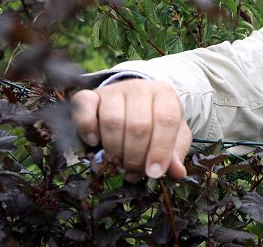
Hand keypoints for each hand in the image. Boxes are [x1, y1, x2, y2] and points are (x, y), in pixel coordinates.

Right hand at [71, 79, 191, 179]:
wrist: (132, 104)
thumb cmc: (155, 124)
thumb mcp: (173, 136)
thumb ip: (175, 153)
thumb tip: (178, 172)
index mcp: (165, 94)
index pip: (166, 119)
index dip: (160, 150)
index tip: (154, 173)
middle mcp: (140, 88)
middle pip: (138, 125)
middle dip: (136, 157)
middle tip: (134, 172)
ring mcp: (114, 90)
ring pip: (112, 121)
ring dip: (114, 149)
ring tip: (118, 162)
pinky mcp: (91, 95)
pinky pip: (84, 107)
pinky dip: (87, 128)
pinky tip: (94, 142)